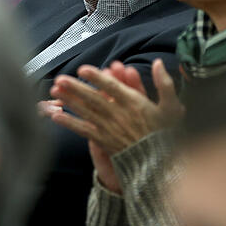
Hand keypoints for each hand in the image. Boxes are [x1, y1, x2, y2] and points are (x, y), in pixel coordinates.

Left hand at [48, 59, 182, 156]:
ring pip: (86, 112)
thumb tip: (159, 62)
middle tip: (60, 79)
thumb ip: (164, 83)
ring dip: (69, 101)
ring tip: (54, 92)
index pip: (112, 87)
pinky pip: (84, 130)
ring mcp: (109, 128)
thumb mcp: (171, 106)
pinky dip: (69, 123)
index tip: (82, 69)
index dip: (96, 77)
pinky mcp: (103, 141)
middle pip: (93, 98)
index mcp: (134, 103)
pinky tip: (56, 116)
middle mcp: (118, 114)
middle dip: (76, 88)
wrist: (159, 162)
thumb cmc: (164, 132)